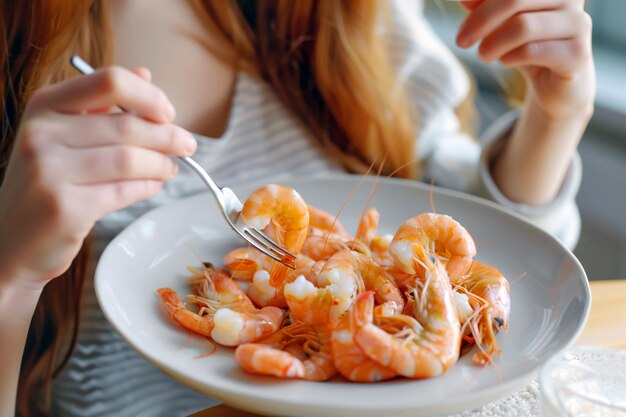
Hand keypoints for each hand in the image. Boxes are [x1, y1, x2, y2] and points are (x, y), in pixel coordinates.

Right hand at [0, 66, 196, 287]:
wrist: (10, 242)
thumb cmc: (45, 185)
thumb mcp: (63, 136)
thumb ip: (102, 106)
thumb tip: (145, 74)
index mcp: (45, 106)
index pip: (110, 81)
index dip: (149, 96)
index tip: (168, 113)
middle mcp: (42, 133)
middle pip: (127, 124)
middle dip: (168, 136)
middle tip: (187, 145)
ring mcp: (49, 171)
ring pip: (130, 159)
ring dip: (161, 164)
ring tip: (170, 168)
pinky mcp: (64, 208)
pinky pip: (124, 191)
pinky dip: (147, 187)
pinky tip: (154, 185)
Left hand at [456, 0, 594, 118]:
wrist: (554, 84)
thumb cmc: (528, 45)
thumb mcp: (503, 24)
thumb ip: (487, 7)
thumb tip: (465, 0)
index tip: (462, 3)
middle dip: (481, 19)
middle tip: (461, 40)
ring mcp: (578, 24)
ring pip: (523, 26)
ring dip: (493, 43)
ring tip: (482, 54)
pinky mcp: (576, 54)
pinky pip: (533, 51)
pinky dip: (509, 57)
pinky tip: (504, 61)